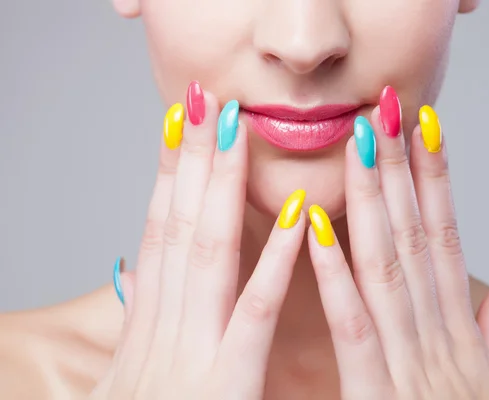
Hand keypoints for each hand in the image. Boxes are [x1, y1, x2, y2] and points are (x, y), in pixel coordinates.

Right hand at [91, 82, 305, 398]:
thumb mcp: (146, 380)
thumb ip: (156, 329)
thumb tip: (143, 279)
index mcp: (149, 335)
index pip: (160, 239)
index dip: (167, 181)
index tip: (178, 130)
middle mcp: (162, 336)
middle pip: (178, 231)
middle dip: (189, 163)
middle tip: (202, 102)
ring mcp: (190, 360)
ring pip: (207, 258)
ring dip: (221, 189)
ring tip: (234, 130)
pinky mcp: (223, 389)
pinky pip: (253, 317)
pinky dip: (271, 264)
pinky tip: (293, 218)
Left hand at [307, 87, 488, 398]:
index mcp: (459, 337)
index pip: (444, 239)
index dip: (436, 181)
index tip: (424, 129)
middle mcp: (440, 340)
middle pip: (416, 239)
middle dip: (401, 171)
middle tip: (386, 110)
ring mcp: (414, 368)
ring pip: (388, 267)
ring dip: (372, 200)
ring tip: (358, 141)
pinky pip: (357, 329)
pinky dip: (338, 275)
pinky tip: (318, 225)